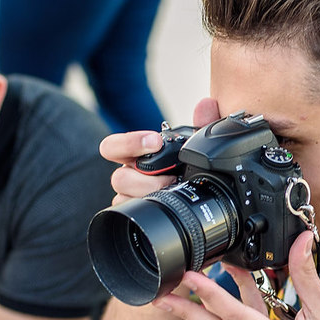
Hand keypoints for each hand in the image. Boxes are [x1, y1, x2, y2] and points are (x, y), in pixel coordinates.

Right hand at [101, 97, 221, 203]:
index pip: (112, 147)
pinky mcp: (135, 213)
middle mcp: (128, 175)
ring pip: (124, 198)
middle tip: (170, 177)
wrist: (195, 195)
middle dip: (145, 179)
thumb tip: (207, 105)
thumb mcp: (197, 145)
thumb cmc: (188, 166)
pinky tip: (165, 206)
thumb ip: (201, 124)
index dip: (129, 143)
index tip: (155, 141)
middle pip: (119, 178)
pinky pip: (131, 214)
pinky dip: (148, 210)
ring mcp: (130, 196)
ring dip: (149, 194)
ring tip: (172, 191)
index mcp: (135, 154)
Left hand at [152, 231, 319, 319]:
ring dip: (204, 316)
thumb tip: (300, 239)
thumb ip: (307, 276)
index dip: (209, 295)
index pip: (236, 317)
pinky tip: (226, 296)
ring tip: (182, 293)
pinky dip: (231, 318)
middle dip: (186, 314)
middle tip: (158, 297)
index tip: (188, 278)